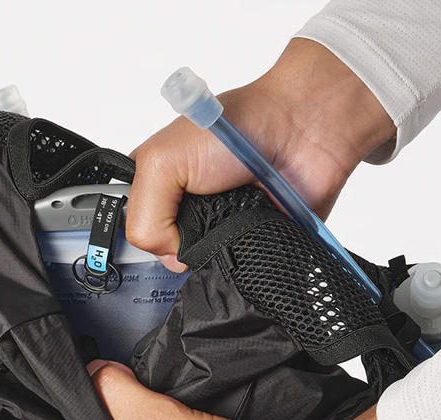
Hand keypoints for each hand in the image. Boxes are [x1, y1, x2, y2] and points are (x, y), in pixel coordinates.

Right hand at [126, 38, 395, 270]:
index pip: (139, 233)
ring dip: (216, 255)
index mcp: (161, 188)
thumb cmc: (239, 127)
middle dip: (183, 251)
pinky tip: (248, 239)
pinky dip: (245, 263)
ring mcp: (222, 228)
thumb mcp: (161, 160)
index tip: (161, 234)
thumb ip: (144, 215)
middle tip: (200, 224)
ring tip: (229, 223)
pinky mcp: (254, 242)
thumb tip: (168, 255)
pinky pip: (243, 273)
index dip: (149, 239)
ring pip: (206, 268)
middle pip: (171, 257)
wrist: (301, 128)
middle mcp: (190, 210)